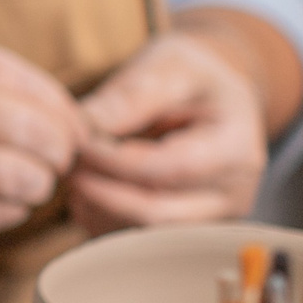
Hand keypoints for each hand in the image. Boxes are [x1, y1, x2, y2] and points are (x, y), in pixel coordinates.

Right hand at [0, 33, 86, 247]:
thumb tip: (64, 110)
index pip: (35, 87)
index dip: (67, 114)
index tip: (74, 130)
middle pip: (41, 135)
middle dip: (60, 154)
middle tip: (55, 162)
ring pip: (24, 181)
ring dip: (35, 187)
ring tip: (24, 183)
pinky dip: (6, 213)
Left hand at [69, 32, 266, 230]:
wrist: (215, 95)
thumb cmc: (192, 75)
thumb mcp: (169, 64)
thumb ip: (131, 94)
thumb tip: (84, 125)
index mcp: (237, 150)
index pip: (170, 169)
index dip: (115, 160)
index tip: (77, 142)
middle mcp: (233, 195)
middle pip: (158, 213)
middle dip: (101, 190)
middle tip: (64, 162)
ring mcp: (212, 218)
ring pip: (144, 233)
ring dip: (98, 208)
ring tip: (73, 171)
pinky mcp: (186, 229)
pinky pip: (138, 238)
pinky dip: (104, 218)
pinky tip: (86, 189)